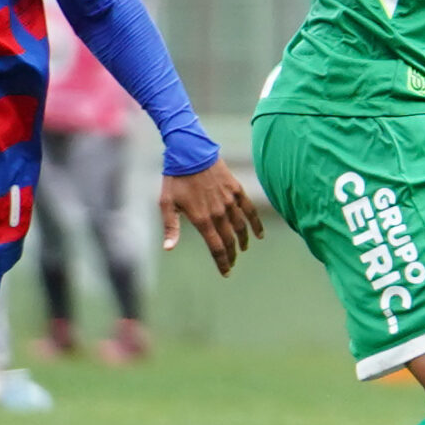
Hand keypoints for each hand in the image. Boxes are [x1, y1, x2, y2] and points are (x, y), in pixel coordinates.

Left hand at [159, 160, 264, 275]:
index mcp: (201, 219)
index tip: (226, 272)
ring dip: (243, 241)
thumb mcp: (166, 203)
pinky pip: (249, 210)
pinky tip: (258, 233)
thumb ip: (170, 227)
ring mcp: (229, 201)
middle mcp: (218, 213)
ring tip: (242, 249)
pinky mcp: (236, 190)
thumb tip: (169, 248)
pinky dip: (255, 223)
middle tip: (232, 263)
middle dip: (232, 255)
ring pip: (241, 227)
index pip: (216, 247)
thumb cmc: (176, 179)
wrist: (190, 152)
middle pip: (230, 240)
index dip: (222, 262)